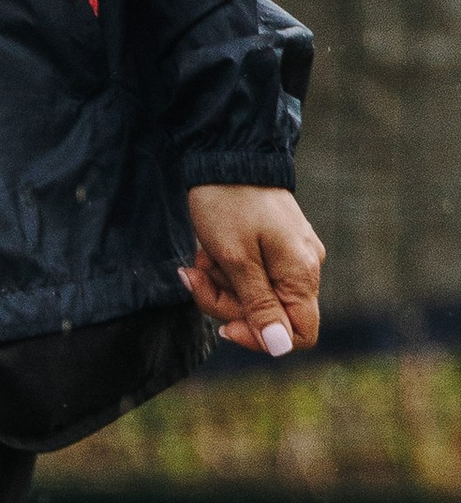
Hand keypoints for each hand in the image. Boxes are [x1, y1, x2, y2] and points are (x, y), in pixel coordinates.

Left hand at [183, 185, 324, 355]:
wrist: (226, 154)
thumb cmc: (228, 204)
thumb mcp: (237, 259)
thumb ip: (259, 305)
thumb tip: (281, 347)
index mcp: (302, 274)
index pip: (299, 335)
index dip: (261, 339)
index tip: (226, 325)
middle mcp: (304, 269)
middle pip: (268, 317)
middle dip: (226, 304)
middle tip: (198, 275)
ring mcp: (289, 258)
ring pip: (253, 297)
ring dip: (220, 284)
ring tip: (202, 256)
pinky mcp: (273, 247)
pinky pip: (249, 275)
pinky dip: (225, 268)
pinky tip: (208, 250)